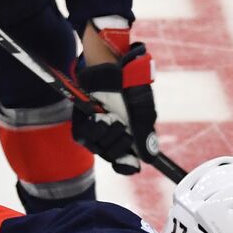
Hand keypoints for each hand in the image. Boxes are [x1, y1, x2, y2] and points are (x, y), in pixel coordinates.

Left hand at [71, 42, 158, 174]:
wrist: (108, 66)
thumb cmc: (129, 84)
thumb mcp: (141, 109)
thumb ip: (144, 134)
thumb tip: (149, 160)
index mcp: (133, 134)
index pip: (128, 163)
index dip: (127, 166)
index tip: (128, 164)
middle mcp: (115, 135)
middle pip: (113, 157)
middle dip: (117, 143)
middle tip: (121, 124)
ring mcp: (98, 130)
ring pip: (97, 148)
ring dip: (105, 133)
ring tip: (110, 116)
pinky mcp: (82, 122)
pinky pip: (82, 137)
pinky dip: (91, 127)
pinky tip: (99, 115)